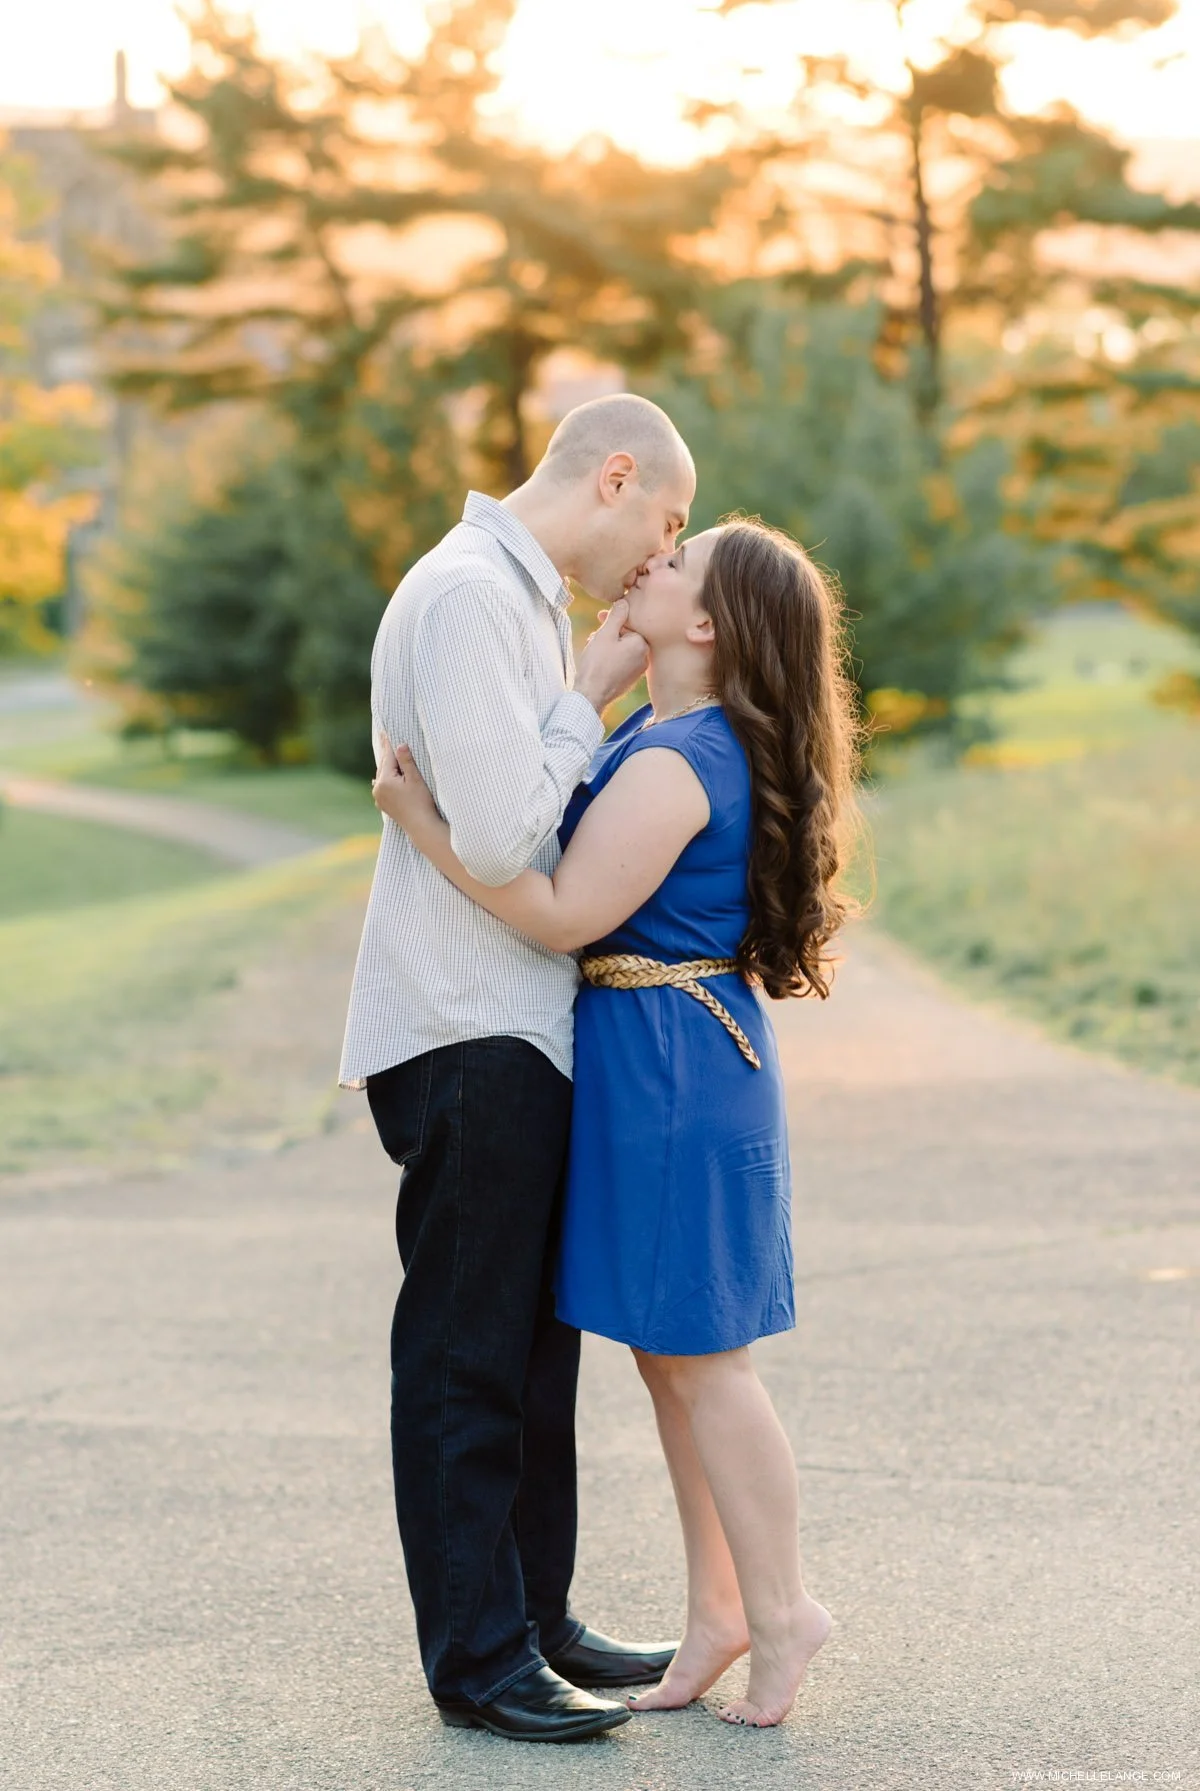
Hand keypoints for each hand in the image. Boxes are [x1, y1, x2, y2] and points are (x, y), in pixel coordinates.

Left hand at [372, 739, 438, 834]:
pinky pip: (382, 788)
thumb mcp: (415, 779)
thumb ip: (406, 761)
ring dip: (386, 767)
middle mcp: (377, 789)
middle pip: (383, 767)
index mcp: (384, 781)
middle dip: (387, 755)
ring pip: (382, 777)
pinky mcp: (383, 806)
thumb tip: (399, 745)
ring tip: (386, 756)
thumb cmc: (421, 802)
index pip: (387, 757)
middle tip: (384, 739)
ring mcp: (379, 799)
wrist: (421, 827)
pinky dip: (385, 780)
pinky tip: (381, 779)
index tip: (384, 732)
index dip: (388, 744)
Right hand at [574, 597, 648, 714]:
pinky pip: (621, 662)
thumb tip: (624, 601)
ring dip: (608, 645)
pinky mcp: (629, 680)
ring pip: (622, 649)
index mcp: (642, 644)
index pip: (629, 624)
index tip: (599, 618)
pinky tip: (597, 661)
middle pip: (626, 636)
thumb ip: (617, 615)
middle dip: (609, 633)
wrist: (591, 695)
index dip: (613, 620)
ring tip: (593, 648)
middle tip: (594, 635)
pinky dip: (610, 658)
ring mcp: (637, 671)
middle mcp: (644, 658)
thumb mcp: (605, 633)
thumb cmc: (597, 664)